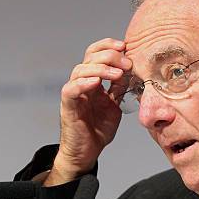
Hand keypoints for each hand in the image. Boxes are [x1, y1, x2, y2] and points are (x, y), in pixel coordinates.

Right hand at [44, 38, 131, 185]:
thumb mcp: (114, 105)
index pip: (96, 53)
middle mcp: (81, 83)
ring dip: (100, 68)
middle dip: (110, 55)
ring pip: (80, 70)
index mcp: (93, 80)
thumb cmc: (98, 129)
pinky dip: (83, 83)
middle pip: (89, 58)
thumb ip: (119, 88)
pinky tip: (96, 83)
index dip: (108, 45)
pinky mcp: (67, 106)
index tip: (126, 46)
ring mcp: (74, 94)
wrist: (87, 152)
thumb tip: (131, 72)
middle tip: (127, 62)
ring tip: (117, 73)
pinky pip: (71, 89)